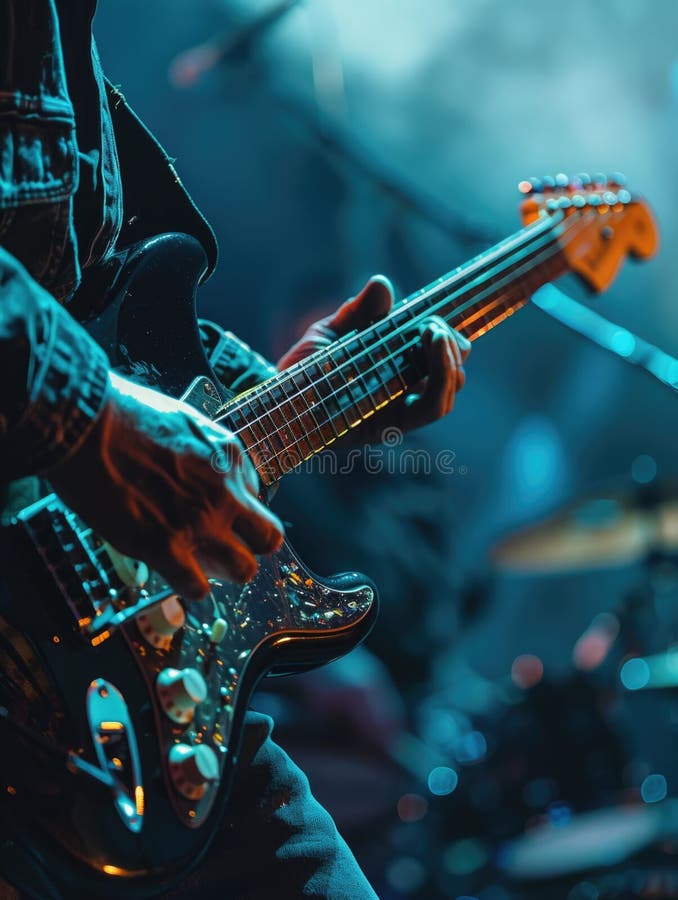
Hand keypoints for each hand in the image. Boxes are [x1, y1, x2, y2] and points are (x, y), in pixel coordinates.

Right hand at [47, 373, 283, 599]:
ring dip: (226, 571)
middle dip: (251, 545)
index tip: (219, 510)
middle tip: (229, 546)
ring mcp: (199, 524)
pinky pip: (197, 588)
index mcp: (229, 458)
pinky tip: (178, 576)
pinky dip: (191, 588)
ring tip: (205, 565)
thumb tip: (219, 470)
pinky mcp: (165, 548)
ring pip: (243, 570)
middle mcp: (224, 494)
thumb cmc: (127, 416)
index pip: (256, 497)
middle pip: (268, 539)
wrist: (86, 427)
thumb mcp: (188, 420)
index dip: (237, 507)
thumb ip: (210, 450)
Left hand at [278, 276, 470, 442]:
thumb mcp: (329, 334)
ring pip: (450, 389)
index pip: (441, 354)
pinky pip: (430, 409)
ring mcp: (398, 411)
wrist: (273, 405)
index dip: (451, 337)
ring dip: (450, 359)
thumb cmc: (300, 372)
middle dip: (454, 345)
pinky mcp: (390, 427)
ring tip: (433, 333)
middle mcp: (402, 392)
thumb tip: (382, 285)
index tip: (436, 317)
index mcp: (394, 368)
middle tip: (433, 327)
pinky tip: (432, 351)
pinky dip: (440, 380)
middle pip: (453, 371)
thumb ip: (357, 313)